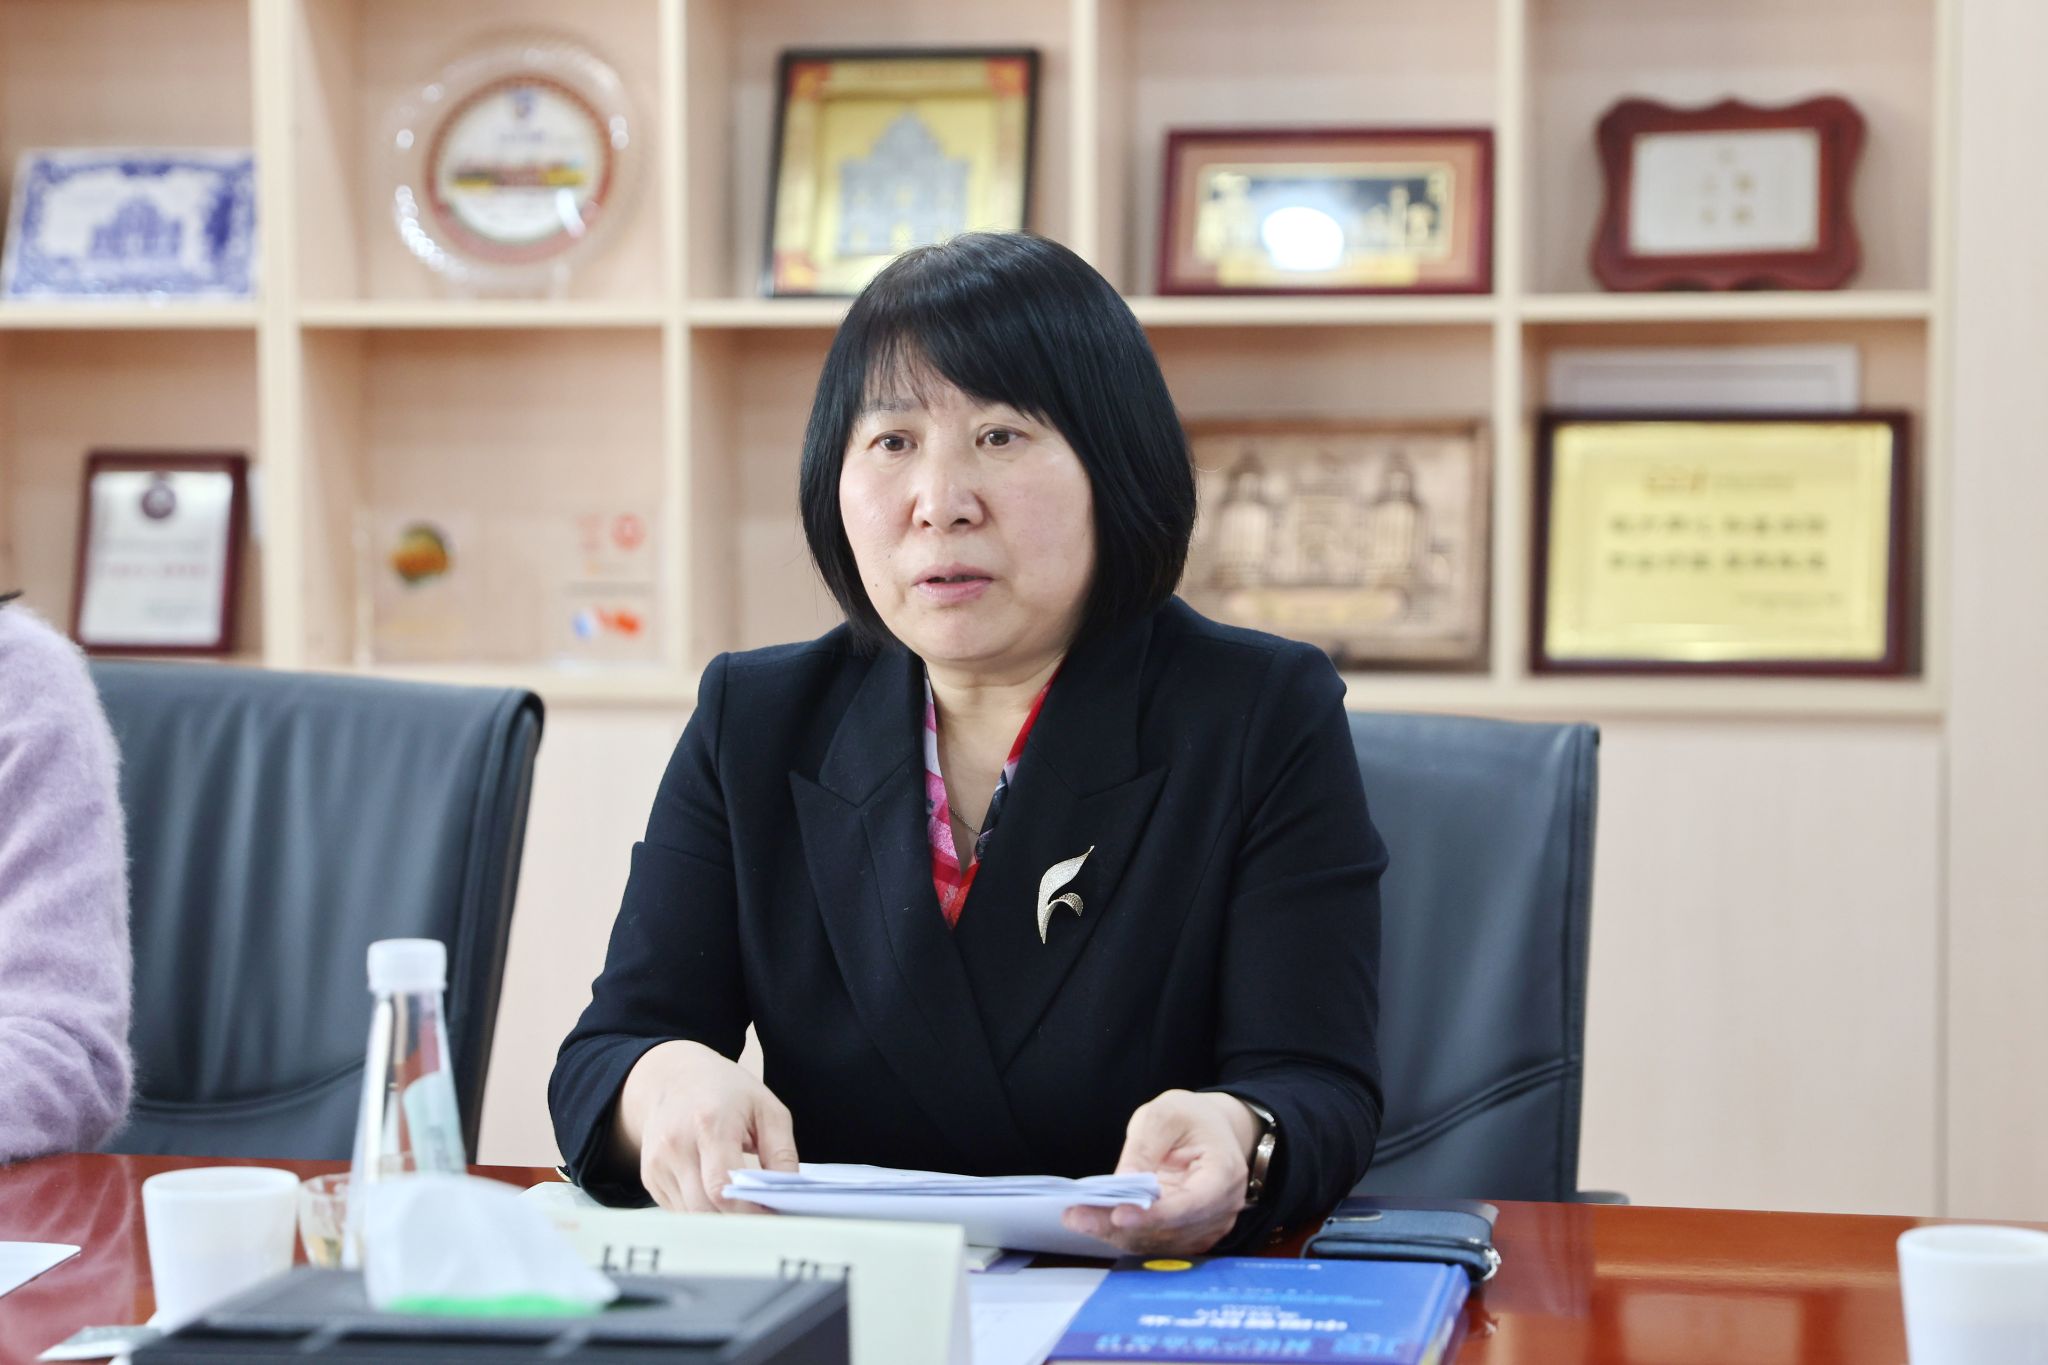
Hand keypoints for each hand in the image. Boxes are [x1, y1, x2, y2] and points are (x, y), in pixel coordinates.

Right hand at [613, 1039, 797, 1213]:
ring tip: (743, 1206)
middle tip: (762, 1217)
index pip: (722, 1187)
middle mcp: (676, 1146)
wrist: (672, 1075)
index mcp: (709, 1125)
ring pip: (691, 1216)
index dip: (749, 1211)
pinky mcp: (650, 1177)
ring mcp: (657, 1164)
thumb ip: (782, 1152)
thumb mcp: (765, 1107)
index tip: (772, 1215)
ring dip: (720, 1220)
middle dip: (737, 1221)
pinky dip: (702, 1211)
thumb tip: (788, 1192)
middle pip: (705, 1208)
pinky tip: (717, 1196)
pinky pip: (679, 1210)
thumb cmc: (723, 1089)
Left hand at [1061, 1089, 1257, 1254]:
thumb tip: (1124, 1182)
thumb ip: (1145, 1147)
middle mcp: (1221, 1209)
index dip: (1155, 1214)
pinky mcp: (1188, 1236)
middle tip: (1078, 1217)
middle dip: (1121, 1226)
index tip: (1118, 1214)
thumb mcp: (1165, 1115)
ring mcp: (1207, 1227)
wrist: (1209, 1131)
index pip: (1191, 1204)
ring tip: (1078, 1218)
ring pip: (1157, 1242)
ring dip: (1115, 1234)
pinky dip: (1123, 1235)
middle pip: (1169, 1229)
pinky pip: (1154, 1242)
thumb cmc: (1190, 1119)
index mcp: (1224, 1174)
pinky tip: (1094, 1222)